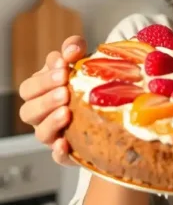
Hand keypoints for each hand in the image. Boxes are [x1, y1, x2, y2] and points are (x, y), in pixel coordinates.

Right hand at [19, 35, 86, 164]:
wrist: (111, 112)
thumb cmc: (88, 83)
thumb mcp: (81, 63)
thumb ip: (74, 50)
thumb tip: (72, 48)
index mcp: (41, 93)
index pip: (31, 86)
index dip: (44, 76)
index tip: (63, 65)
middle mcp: (42, 115)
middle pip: (29, 109)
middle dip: (45, 97)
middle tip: (64, 88)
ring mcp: (53, 134)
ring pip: (40, 132)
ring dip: (51, 121)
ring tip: (66, 111)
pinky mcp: (67, 152)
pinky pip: (58, 156)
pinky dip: (60, 151)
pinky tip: (65, 144)